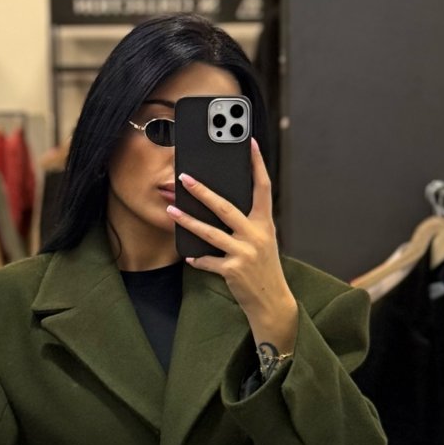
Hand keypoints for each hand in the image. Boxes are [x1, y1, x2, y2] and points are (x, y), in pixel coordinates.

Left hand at [167, 138, 298, 351]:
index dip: (257, 164)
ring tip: (172, 211)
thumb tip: (219, 204)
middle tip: (184, 177)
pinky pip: (208, 261)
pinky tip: (189, 256)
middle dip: (203, 191)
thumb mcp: (262, 241)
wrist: (272, 301)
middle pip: (226, 207)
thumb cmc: (263, 267)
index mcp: (265, 223)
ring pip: (211, 232)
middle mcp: (256, 235)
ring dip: (188, 221)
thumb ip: (248, 223)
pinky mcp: (233, 270)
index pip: (263, 187)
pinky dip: (198, 259)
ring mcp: (245, 253)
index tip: (250, 143)